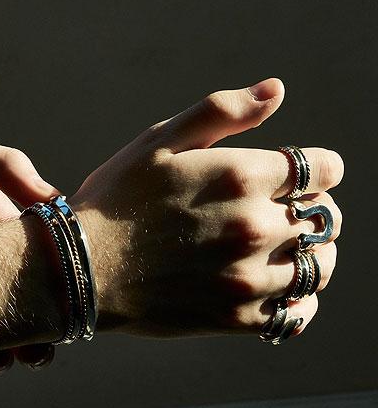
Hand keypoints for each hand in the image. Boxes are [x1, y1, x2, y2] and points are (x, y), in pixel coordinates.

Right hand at [70, 78, 343, 338]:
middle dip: (314, 209)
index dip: (321, 168)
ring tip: (289, 251)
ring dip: (313, 254)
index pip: (324, 169)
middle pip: (325, 218)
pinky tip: (281, 289)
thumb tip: (276, 90)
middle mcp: (254, 226)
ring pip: (319, 267)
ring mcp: (248, 276)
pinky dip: (300, 302)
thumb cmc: (117, 199)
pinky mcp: (236, 317)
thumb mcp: (159, 140)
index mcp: (241, 176)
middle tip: (290, 212)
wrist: (81, 269)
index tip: (307, 174)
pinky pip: (296, 314)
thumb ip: (222, 112)